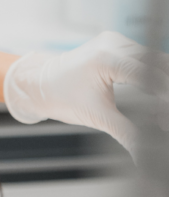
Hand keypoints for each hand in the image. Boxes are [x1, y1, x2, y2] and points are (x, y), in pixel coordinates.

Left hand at [3, 31, 164, 153]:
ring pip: (156, 60)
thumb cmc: (61, 97)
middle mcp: (112, 44)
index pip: (150, 74)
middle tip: (164, 118)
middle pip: (158, 63)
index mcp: (106, 58)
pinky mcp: (117, 43)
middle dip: (166, 91)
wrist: (39, 83)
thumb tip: (145, 155)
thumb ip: (128, 135)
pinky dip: (155, 77)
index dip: (166, 95)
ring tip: (160, 114)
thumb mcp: (98, 117)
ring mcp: (115, 40)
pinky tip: (155, 99)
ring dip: (163, 84)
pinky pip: (146, 58)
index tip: (166, 115)